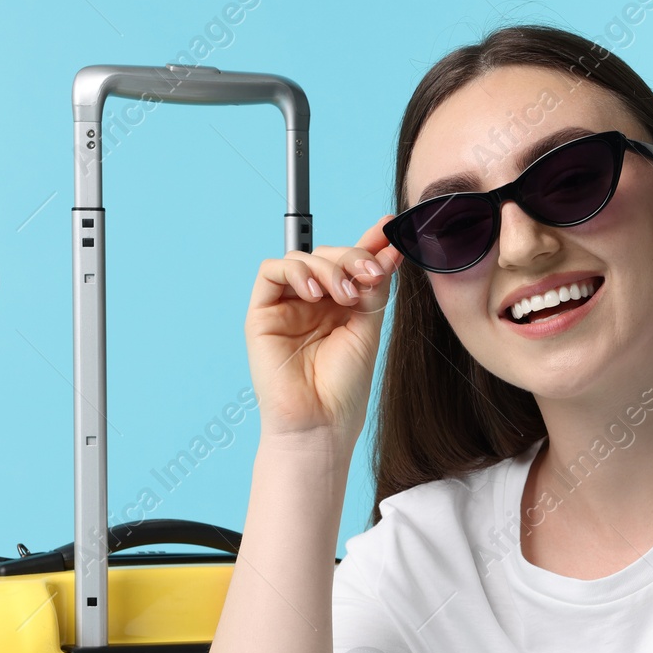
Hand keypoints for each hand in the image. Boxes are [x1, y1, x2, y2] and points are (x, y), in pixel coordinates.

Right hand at [244, 213, 403, 447]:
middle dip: (352, 256)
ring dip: (328, 266)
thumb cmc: (343, 388)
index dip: (369, 242)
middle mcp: (312, 303)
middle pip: (327, 255)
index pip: (350, 264)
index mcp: (340, 306)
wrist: (321, 424)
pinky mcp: (261, 314)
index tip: (390, 227)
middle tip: (371, 274)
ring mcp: (286, 307)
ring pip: (301, 259)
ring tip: (345, 295)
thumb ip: (373, 287)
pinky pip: (271, 272)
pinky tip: (317, 292)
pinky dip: (296, 272)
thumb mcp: (368, 328)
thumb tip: (389, 248)